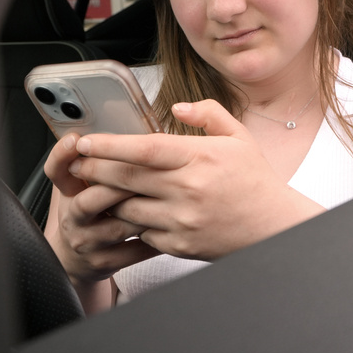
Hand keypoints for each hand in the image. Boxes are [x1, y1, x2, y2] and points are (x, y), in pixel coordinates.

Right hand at [43, 134, 159, 288]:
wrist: (78, 259)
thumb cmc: (91, 213)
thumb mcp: (82, 184)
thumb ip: (97, 160)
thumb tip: (121, 128)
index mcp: (69, 192)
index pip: (57, 170)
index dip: (63, 154)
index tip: (76, 139)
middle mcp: (74, 217)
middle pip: (88, 200)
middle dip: (116, 184)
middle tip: (144, 170)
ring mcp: (88, 242)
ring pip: (116, 226)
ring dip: (142, 212)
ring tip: (167, 199)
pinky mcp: (105, 262)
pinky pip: (134, 251)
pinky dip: (155, 239)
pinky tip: (173, 226)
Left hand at [70, 100, 324, 259]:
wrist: (274, 227)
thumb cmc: (256, 182)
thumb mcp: (239, 137)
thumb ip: (208, 114)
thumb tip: (176, 108)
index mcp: (201, 157)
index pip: (144, 148)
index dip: (108, 145)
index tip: (85, 142)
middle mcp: (189, 189)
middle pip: (127, 178)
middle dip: (95, 169)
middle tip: (78, 163)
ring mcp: (183, 220)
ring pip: (128, 208)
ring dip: (109, 198)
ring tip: (97, 187)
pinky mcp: (180, 244)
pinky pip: (142, 232)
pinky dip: (131, 222)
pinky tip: (128, 212)